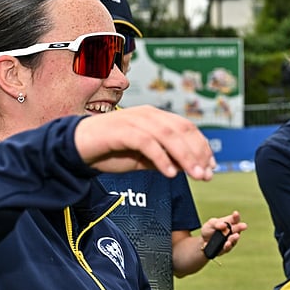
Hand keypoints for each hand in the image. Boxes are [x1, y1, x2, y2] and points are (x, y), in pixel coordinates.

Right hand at [74, 106, 215, 180]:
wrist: (77, 147)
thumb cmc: (110, 151)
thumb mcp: (142, 159)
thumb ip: (163, 159)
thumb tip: (187, 168)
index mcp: (156, 117)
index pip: (187, 128)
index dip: (202, 146)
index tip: (212, 167)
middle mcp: (147, 114)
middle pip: (181, 130)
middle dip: (198, 153)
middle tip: (207, 175)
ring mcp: (134, 120)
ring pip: (167, 135)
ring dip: (185, 156)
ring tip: (194, 175)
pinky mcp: (120, 130)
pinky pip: (147, 143)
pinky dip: (161, 158)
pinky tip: (170, 174)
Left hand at [199, 211, 246, 257]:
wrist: (203, 242)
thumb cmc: (208, 230)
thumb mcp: (210, 224)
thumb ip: (216, 223)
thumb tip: (224, 225)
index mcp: (229, 223)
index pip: (234, 219)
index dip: (236, 216)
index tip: (236, 213)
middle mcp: (232, 232)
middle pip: (237, 229)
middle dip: (240, 227)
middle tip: (244, 226)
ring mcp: (230, 240)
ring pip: (234, 239)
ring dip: (235, 237)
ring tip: (236, 235)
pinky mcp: (226, 249)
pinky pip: (228, 247)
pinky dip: (228, 245)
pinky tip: (227, 243)